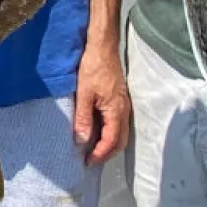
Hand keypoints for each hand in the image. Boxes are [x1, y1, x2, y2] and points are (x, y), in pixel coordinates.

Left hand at [73, 41, 130, 165]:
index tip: (87, 161)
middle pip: (120, 140)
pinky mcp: (119, 98)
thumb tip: (82, 141)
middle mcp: (124, 110)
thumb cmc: (93, 66)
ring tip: (93, 149)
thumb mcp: (84, 93)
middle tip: (91, 160)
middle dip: (107, 153)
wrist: (103, 46)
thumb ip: (84, 118)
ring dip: (109, 143)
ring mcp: (123, 104)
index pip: (112, 141)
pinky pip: (118, 122)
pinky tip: (98, 131)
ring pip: (121, 132)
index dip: (100, 154)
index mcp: (116, 111)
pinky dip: (110, 132)